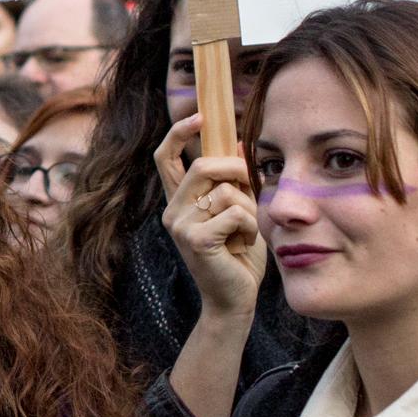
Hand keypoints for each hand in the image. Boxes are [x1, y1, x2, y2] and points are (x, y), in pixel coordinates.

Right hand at [157, 113, 266, 317]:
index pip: (165, 157)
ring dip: (249, 208)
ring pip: (224, 191)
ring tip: (247, 231)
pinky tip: (244, 245)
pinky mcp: (196, 241)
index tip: (200, 116)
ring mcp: (180, 226)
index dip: (180, 133)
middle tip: (252, 187)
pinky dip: (251, 227)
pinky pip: (234, 213)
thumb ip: (233, 183)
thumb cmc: (238, 255)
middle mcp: (172, 211)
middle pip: (203, 165)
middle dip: (236, 170)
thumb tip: (238, 145)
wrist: (235, 300)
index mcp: (178, 202)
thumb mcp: (237, 210)